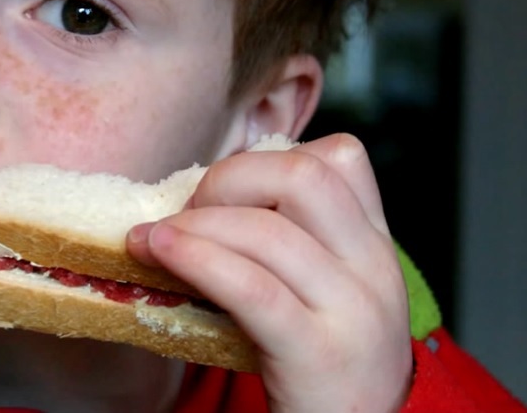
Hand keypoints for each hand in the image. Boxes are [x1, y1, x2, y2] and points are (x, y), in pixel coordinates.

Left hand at [127, 134, 411, 412]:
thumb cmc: (321, 369)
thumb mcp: (325, 294)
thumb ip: (291, 246)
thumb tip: (199, 202)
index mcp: (373, 247)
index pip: (340, 158)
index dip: (271, 159)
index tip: (226, 193)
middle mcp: (374, 270)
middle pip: (303, 176)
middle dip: (230, 179)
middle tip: (190, 211)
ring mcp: (352, 311)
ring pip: (267, 231)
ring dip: (194, 225)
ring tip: (152, 240)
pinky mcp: (318, 353)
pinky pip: (252, 289)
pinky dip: (197, 259)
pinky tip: (160, 255)